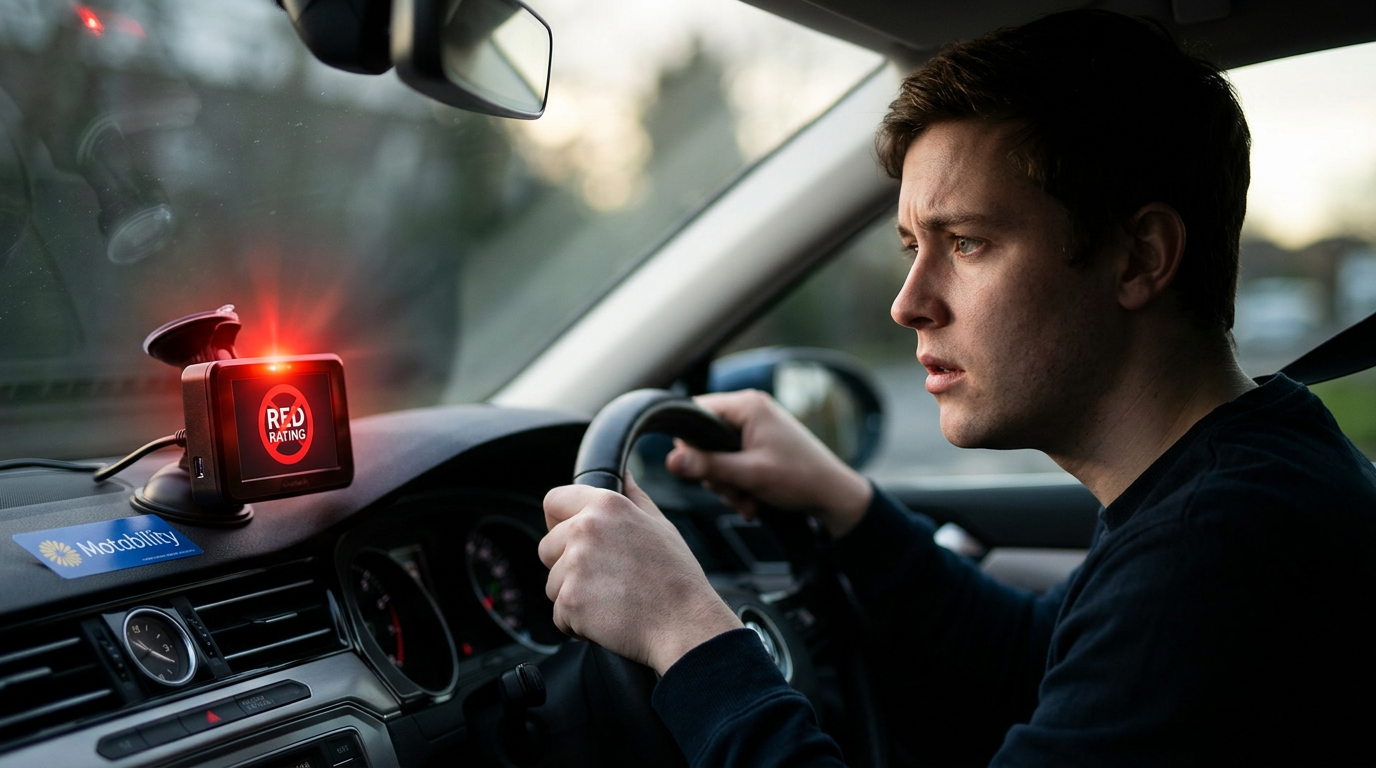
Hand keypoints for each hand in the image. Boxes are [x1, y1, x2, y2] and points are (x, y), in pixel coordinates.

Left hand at [540, 474, 742, 674]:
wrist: (685, 624)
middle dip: (566, 565)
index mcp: (607, 505)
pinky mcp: (570, 600)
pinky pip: (559, 614)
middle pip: (547, 547)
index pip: (553, 500)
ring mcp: (575, 565)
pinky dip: (577, 623)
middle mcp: (586, 529)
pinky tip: (607, 618)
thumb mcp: (660, 525)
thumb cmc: (676, 578)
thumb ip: (634, 497)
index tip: (570, 538)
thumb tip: (624, 475)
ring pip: (552, 583)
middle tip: (605, 579)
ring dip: (573, 596)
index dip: (558, 521)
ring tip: (612, 600)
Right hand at [667, 390, 872, 536]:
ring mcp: (756, 428)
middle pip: (705, 440)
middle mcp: (750, 410)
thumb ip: (708, 466)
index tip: (699, 470)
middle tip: (734, 492)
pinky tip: (753, 502)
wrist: (834, 496)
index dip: (690, 444)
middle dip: (715, 474)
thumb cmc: (799, 479)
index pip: (694, 412)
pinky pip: (734, 463)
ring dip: (728, 485)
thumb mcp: (749, 474)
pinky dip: (739, 485)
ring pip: (718, 457)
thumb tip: (669, 460)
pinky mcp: (761, 445)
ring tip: (748, 501)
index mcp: (747, 405)